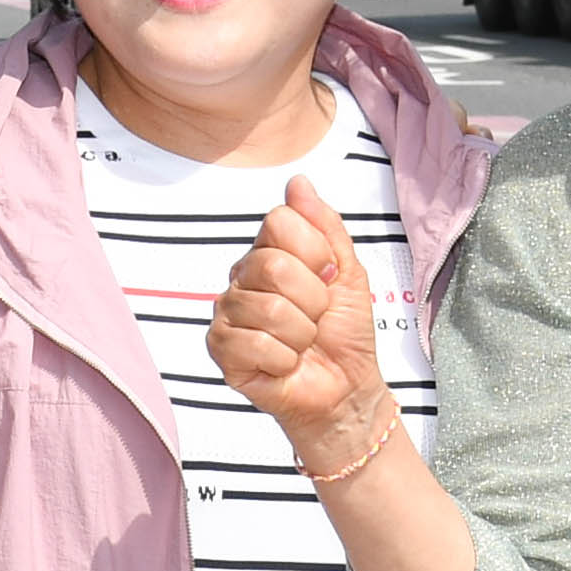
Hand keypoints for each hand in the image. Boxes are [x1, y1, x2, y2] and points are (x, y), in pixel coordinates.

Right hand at [210, 175, 389, 467]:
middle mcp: (242, 278)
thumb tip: (298, 182)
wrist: (346, 388)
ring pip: (269, 308)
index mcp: (269, 252)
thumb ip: (325, 226)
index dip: (315, 252)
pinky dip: (285, 359)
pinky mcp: (221, 350)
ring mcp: (228, 313)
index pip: (279, 221)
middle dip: (313, 299)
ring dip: (302, 333)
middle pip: (272, 264)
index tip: (330, 277)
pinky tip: (285, 364)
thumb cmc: (344, 332)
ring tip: (303, 343)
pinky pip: (254, 343)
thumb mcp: (349, 271)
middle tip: (318, 316)